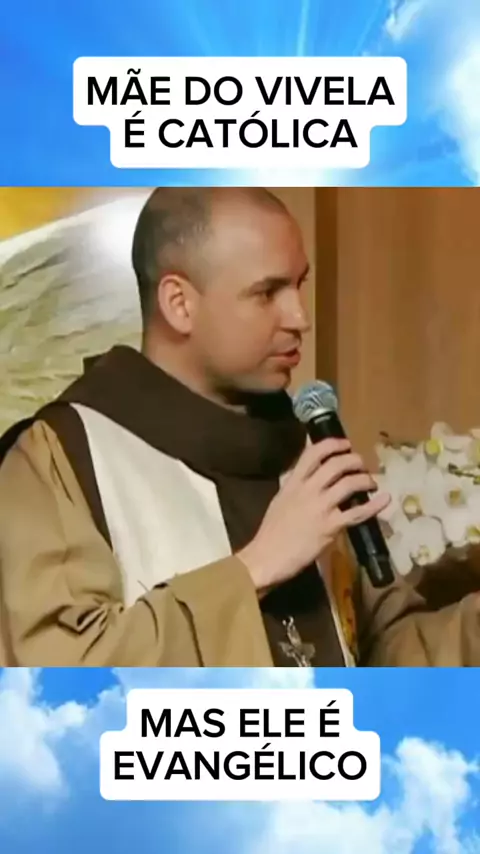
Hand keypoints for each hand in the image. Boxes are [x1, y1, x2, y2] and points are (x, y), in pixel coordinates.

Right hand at [237, 438, 389, 591]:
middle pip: (336, 464)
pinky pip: (358, 513)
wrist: (267, 557)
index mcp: (294, 483)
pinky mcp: (331, 527)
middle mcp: (308, 490)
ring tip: (371, 482)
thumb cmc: (271, 532)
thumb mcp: (280, 500)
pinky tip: (385, 499)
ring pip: (349, 483)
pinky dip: (375, 505)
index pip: (313, 453)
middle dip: (354, 460)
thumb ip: (295, 487)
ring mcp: (321, 507)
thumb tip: (308, 477)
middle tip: (361, 464)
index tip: (345, 444)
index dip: (332, 444)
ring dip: (365, 479)